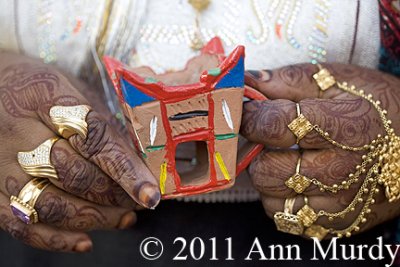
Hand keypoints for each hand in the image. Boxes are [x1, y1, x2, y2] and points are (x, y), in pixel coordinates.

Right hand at [0, 53, 159, 251]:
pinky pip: (20, 224)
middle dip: (115, 196)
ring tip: (123, 218)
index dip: (126, 170)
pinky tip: (85, 240)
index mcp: (47, 97)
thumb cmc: (39, 87)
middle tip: (140, 202)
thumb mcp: (73, 88)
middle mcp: (20, 131)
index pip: (95, 139)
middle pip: (74, 176)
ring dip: (94, 219)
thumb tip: (140, 161)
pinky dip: (56, 239)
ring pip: (50, 205)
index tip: (150, 193)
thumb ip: (102, 123)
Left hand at [241, 63, 399, 236]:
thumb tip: (247, 83)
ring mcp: (342, 204)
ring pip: (273, 201)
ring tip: (285, 159)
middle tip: (267, 138)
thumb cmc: (379, 107)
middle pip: (267, 171)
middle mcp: (343, 171)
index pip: (276, 125)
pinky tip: (297, 183)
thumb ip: (291, 80)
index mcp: (343, 126)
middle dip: (258, 151)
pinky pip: (289, 221)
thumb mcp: (342, 80)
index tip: (244, 111)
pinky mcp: (340, 225)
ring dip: (269, 179)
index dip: (249, 117)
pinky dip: (283, 201)